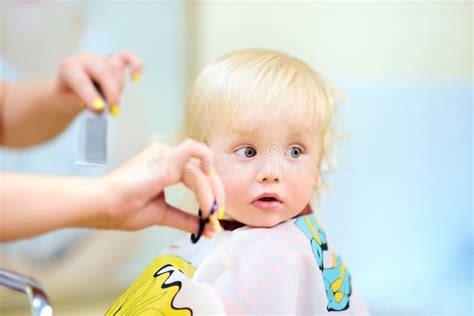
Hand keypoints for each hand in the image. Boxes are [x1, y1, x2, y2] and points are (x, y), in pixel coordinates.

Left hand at [56, 50, 142, 115]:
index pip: (82, 80)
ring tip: (113, 106)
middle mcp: (85, 59)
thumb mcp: (70, 103)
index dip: (91, 95)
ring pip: (116, 70)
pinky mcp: (114, 60)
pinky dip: (135, 65)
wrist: (70, 91)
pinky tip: (135, 78)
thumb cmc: (70, 98)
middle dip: (111, 93)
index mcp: (69, 67)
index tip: (99, 108)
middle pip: (104, 72)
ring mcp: (101, 58)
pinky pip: (128, 57)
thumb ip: (85, 103)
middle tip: (113, 111)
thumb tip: (102, 107)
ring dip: (118, 89)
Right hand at [101, 140, 225, 234]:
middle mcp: (167, 155)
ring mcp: (166, 154)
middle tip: (217, 218)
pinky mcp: (166, 158)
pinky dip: (207, 168)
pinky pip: (195, 154)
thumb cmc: (123, 208)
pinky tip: (210, 188)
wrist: (103, 207)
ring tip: (210, 216)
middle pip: (204, 171)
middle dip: (216, 194)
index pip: (197, 175)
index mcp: (165, 165)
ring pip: (201, 171)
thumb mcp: (162, 214)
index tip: (212, 218)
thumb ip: (185, 219)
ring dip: (210, 195)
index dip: (209, 196)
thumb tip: (206, 229)